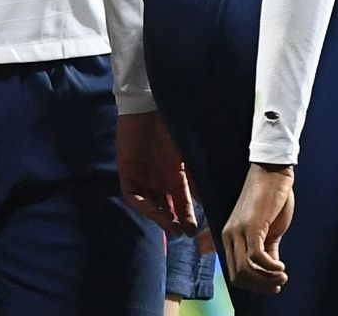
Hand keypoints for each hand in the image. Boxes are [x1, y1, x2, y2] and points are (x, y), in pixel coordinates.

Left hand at [117, 111, 198, 234]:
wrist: (150, 105)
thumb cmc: (172, 127)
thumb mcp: (188, 154)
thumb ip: (196, 176)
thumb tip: (210, 198)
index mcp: (176, 175)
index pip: (182, 203)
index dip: (187, 217)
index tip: (194, 230)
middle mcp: (159, 180)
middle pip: (165, 208)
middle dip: (172, 221)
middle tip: (180, 232)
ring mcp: (142, 177)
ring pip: (149, 205)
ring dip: (158, 216)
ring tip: (169, 224)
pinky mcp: (126, 172)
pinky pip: (132, 195)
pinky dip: (142, 204)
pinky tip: (152, 209)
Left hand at [222, 163, 293, 294]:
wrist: (273, 172)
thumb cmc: (272, 199)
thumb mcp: (269, 230)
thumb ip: (268, 250)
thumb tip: (273, 272)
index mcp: (231, 237)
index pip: (235, 273)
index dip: (254, 286)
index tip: (273, 286)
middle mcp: (230, 235)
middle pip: (238, 276)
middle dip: (260, 286)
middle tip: (279, 283)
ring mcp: (238, 230)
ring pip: (245, 270)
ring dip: (266, 279)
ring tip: (282, 276)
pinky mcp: (251, 225)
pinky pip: (255, 257)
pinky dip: (270, 268)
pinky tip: (281, 267)